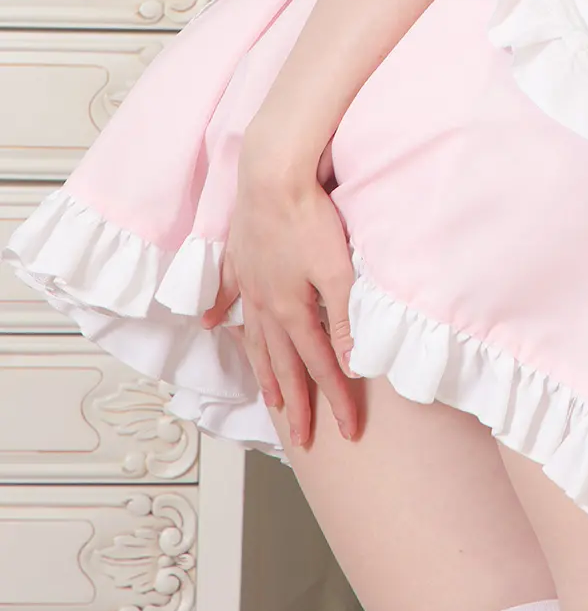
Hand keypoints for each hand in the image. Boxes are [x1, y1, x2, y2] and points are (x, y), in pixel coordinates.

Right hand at [203, 145, 357, 447]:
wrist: (273, 173)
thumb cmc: (310, 217)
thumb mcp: (339, 272)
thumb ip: (344, 320)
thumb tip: (351, 364)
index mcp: (293, 310)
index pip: (321, 366)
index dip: (336, 400)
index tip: (348, 430)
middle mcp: (266, 304)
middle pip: (283, 363)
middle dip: (296, 403)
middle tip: (300, 437)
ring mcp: (249, 281)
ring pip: (255, 337)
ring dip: (263, 370)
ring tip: (268, 397)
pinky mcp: (240, 257)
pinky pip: (227, 292)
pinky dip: (220, 312)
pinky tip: (212, 325)